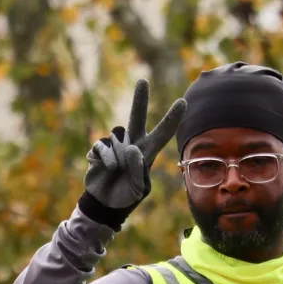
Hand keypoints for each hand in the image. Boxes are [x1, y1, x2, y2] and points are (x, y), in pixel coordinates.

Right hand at [78, 79, 186, 226]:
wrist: (104, 203)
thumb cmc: (126, 196)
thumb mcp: (137, 189)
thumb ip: (138, 170)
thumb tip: (131, 147)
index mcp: (147, 153)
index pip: (163, 133)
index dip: (172, 118)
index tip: (183, 102)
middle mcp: (133, 144)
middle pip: (136, 117)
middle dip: (140, 99)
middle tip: (143, 80)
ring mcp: (116, 145)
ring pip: (116, 137)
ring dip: (116, 155)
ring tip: (116, 171)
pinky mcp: (100, 149)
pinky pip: (102, 146)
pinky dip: (104, 159)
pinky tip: (104, 168)